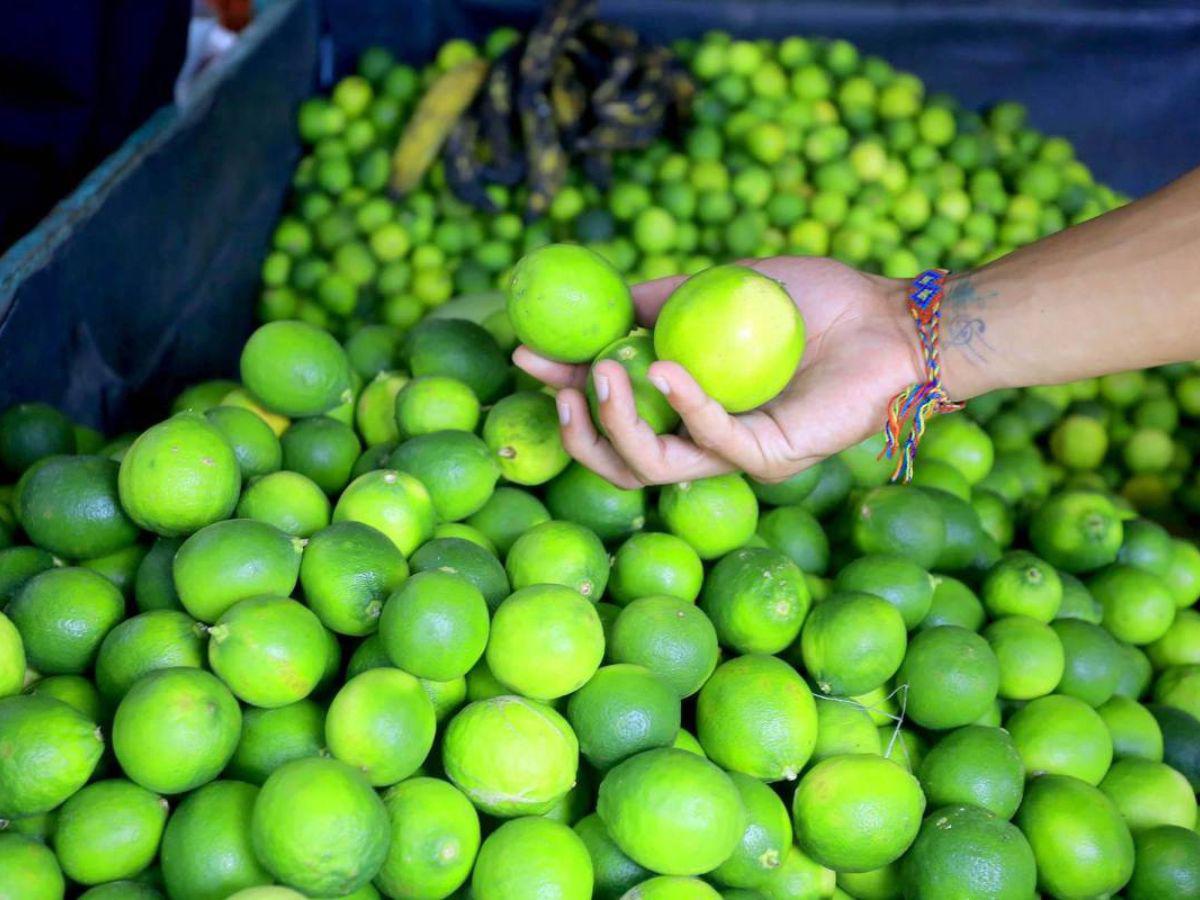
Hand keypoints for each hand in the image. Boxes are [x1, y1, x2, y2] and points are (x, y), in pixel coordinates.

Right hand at [513, 257, 924, 487]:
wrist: (891, 319)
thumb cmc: (815, 303)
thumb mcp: (723, 288)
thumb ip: (664, 299)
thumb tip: (602, 300)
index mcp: (690, 406)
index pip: (614, 414)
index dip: (564, 390)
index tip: (526, 354)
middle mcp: (707, 439)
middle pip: (620, 460)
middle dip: (575, 427)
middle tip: (550, 384)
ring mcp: (737, 454)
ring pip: (652, 465)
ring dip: (615, 425)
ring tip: (599, 376)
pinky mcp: (771, 457)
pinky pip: (712, 439)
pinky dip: (682, 404)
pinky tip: (661, 368)